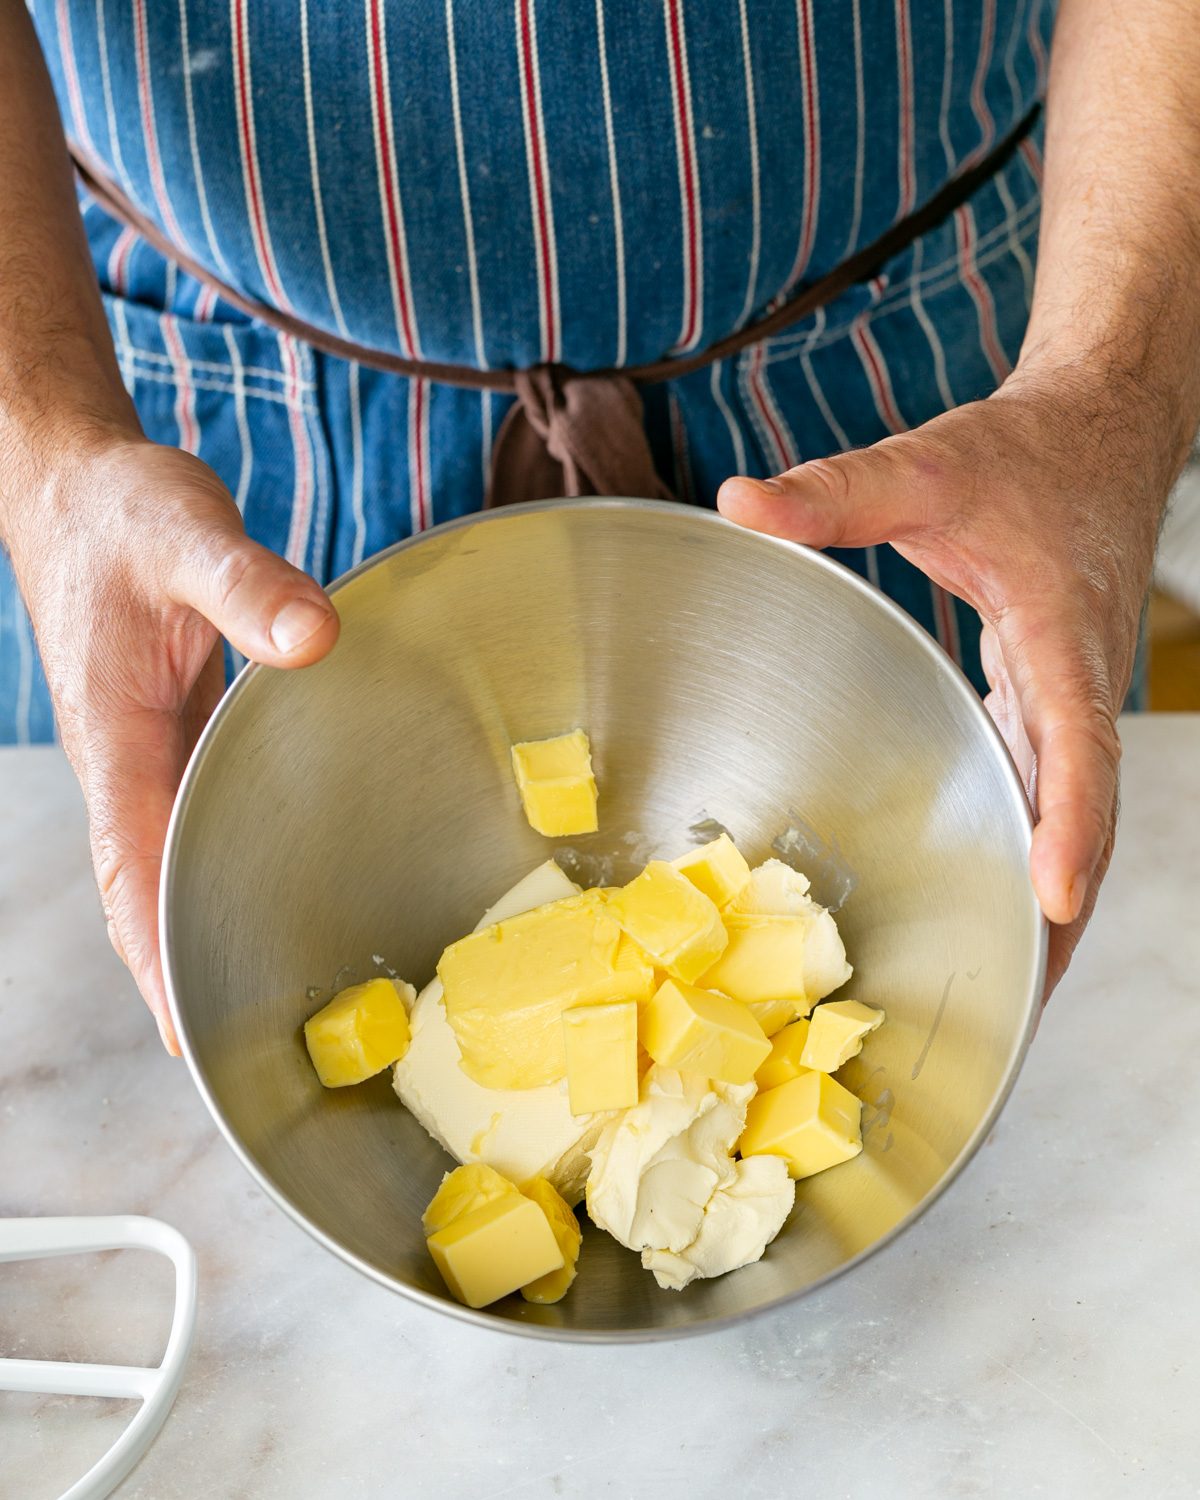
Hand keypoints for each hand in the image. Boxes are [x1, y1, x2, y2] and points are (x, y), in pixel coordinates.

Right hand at [5, 433, 338, 1050]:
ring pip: (168, 865)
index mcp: (116, 734)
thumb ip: (248, 586)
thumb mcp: (187, 535)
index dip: (154, 951)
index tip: (181, 1029)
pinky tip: (261, 892)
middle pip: (146, 892)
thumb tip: (312, 639)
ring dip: (200, 930)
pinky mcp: (171, 738)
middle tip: (238, 1057)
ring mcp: (146, 756)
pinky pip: (191, 824)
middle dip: (180, 973)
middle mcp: (127, 763)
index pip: (131, 865)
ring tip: (260, 1004)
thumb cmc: (123, 516)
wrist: (83, 493)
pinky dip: (217, 869)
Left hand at [718, 364, 1172, 994]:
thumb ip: (835, 493)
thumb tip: (740, 502)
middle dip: (1058, 909)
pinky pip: (1054, 795)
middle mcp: (1077, 684)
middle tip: (1021, 1000)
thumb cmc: (1027, 458)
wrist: (1100, 433)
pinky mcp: (1051, 702)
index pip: (1075, 744)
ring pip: (1073, 817)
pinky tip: (1004, 902)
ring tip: (1013, 990)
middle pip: (1082, 814)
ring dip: (1051, 901)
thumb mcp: (927, 468)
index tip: (1055, 895)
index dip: (1069, 824)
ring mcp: (1069, 701)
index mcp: (1061, 635)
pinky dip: (1037, 854)